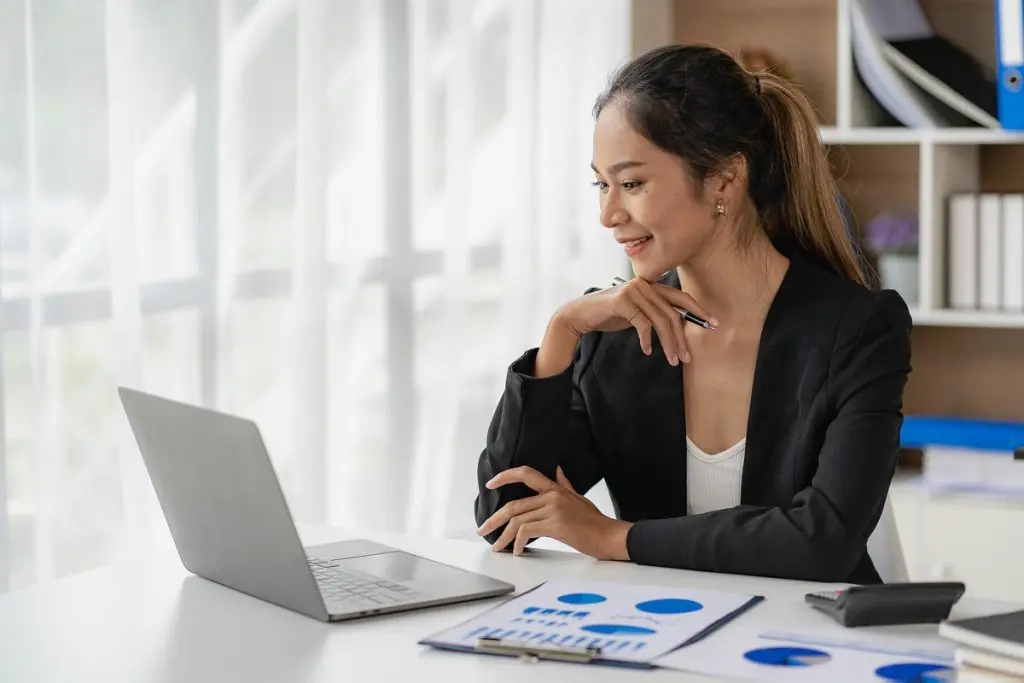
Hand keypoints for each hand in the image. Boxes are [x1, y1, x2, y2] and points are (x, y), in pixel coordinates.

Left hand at [476, 466, 632, 559]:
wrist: (610, 536)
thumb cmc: (596, 521)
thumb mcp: (579, 498)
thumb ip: (565, 484)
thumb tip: (557, 470)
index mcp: (556, 489)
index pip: (526, 474)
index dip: (505, 477)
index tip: (490, 484)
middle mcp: (552, 496)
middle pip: (514, 505)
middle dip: (494, 519)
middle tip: (483, 529)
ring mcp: (553, 510)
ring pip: (517, 520)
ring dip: (503, 536)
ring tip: (497, 547)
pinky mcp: (555, 525)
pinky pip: (526, 532)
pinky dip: (518, 543)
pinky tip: (517, 551)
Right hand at [554, 277, 714, 365]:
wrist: (580, 314)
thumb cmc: (610, 314)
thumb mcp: (638, 313)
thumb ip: (655, 314)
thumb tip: (678, 328)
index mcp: (652, 285)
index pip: (680, 297)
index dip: (698, 311)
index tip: (713, 324)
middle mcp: (645, 284)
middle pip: (672, 312)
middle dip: (682, 337)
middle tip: (687, 357)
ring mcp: (634, 290)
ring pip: (660, 320)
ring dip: (668, 344)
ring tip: (671, 360)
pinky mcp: (622, 300)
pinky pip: (643, 324)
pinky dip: (646, 340)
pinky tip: (646, 350)